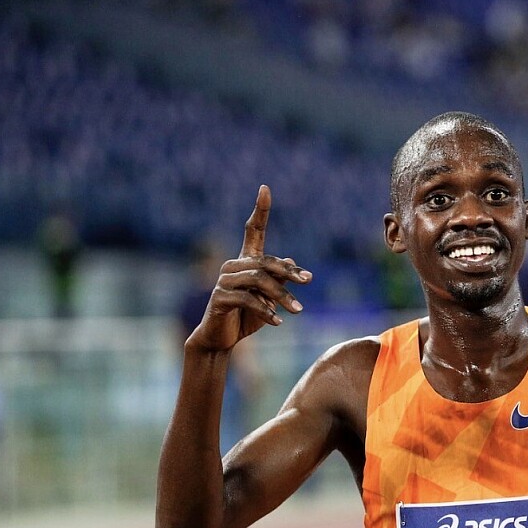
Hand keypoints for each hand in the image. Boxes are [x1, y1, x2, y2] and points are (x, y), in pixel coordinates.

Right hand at [187, 185, 311, 351]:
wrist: (222, 338)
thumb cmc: (247, 316)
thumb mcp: (270, 298)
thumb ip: (280, 280)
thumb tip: (293, 261)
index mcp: (246, 261)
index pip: (252, 231)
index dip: (259, 210)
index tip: (265, 188)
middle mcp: (233, 266)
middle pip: (266, 261)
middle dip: (289, 271)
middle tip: (308, 281)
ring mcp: (224, 281)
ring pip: (259, 281)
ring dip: (281, 296)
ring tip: (298, 310)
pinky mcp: (219, 298)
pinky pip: (248, 300)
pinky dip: (265, 311)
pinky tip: (277, 322)